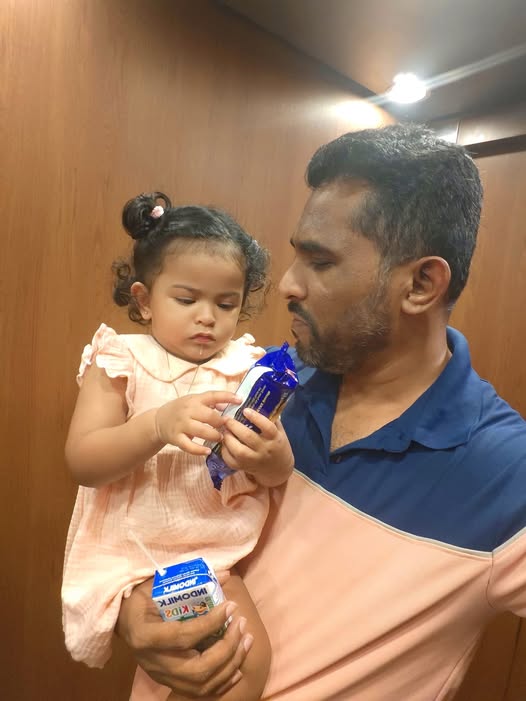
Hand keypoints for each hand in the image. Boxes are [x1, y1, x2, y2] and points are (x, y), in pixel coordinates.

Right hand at [116, 577, 251, 696]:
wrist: (124, 622)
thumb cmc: (142, 600)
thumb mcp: (156, 584)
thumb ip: (187, 580)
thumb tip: (225, 574)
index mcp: (145, 635)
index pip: (183, 636)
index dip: (211, 623)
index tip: (230, 606)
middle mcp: (154, 662)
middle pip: (197, 668)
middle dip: (226, 648)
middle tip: (241, 624)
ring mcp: (162, 676)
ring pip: (202, 684)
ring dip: (230, 663)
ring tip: (246, 639)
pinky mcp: (170, 683)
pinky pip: (200, 693)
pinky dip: (223, 682)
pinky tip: (238, 667)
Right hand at [154, 391, 240, 456]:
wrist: (158, 421)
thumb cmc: (181, 410)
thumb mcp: (193, 401)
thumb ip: (210, 403)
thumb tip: (228, 404)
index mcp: (194, 400)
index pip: (212, 395)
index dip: (227, 397)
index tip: (240, 400)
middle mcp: (187, 411)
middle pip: (209, 416)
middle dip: (221, 422)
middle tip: (227, 427)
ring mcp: (181, 425)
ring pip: (201, 431)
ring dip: (214, 435)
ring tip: (220, 438)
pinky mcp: (176, 438)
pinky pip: (189, 446)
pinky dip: (199, 450)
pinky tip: (208, 451)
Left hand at [221, 410, 293, 486]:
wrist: (278, 468)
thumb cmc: (277, 444)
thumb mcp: (279, 430)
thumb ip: (269, 418)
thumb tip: (254, 401)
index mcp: (275, 438)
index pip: (267, 427)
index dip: (256, 418)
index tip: (245, 410)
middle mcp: (264, 450)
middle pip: (248, 437)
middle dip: (235, 426)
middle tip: (226, 418)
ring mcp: (254, 460)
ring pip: (238, 450)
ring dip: (228, 438)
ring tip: (224, 429)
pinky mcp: (244, 467)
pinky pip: (230, 460)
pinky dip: (224, 450)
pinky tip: (224, 441)